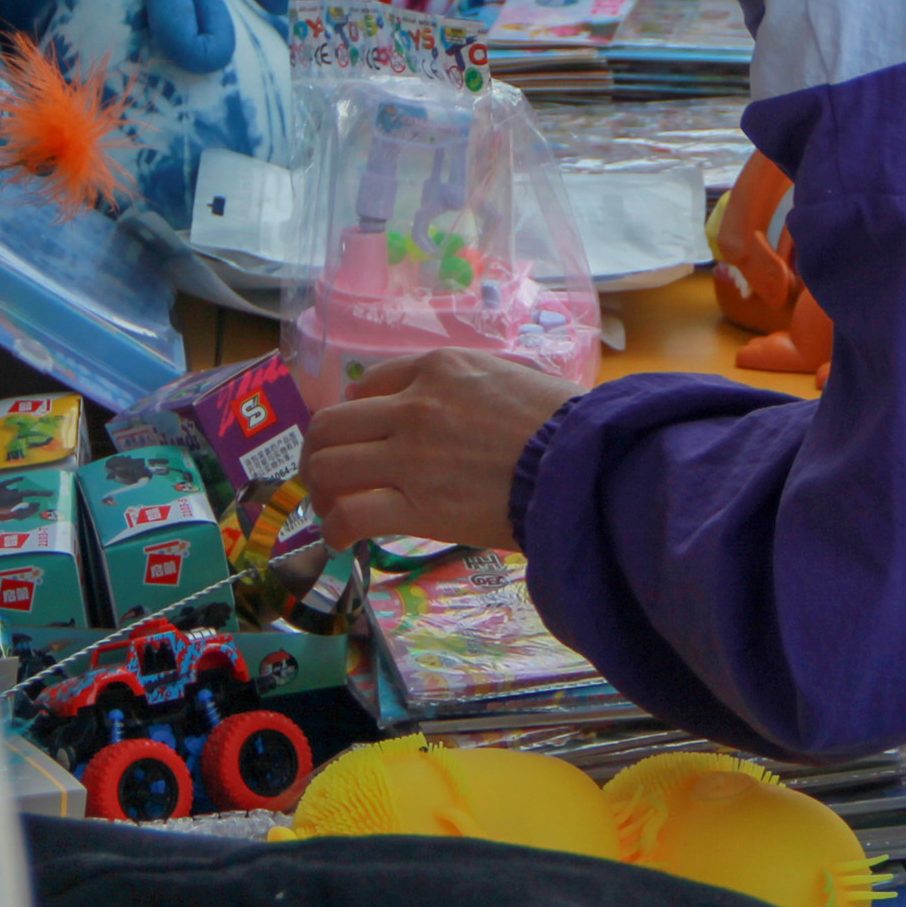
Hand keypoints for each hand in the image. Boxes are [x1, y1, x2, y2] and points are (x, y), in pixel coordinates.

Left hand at [303, 349, 579, 550]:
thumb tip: (445, 404)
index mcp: (437, 368)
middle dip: (321, 452)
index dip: (355, 417)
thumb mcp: (509, 375)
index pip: (367, 386)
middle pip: (331, 425)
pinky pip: (349, 515)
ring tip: (334, 508)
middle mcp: (413, 406)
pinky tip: (342, 538)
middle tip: (331, 477)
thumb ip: (466, 384)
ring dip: (321, 490)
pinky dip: (335, 529)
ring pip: (327, 466)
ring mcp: (409, 456)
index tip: (360, 441)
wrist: (583, 466)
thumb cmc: (562, 423)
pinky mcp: (414, 506)